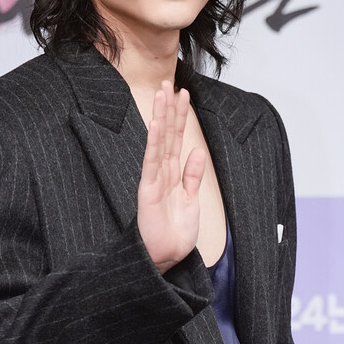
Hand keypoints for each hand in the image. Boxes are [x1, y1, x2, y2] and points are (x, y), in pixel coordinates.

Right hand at [138, 83, 204, 271]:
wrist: (166, 260)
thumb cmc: (175, 235)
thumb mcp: (191, 201)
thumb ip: (192, 177)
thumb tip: (196, 152)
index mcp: (172, 176)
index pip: (177, 141)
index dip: (180, 118)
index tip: (184, 95)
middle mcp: (161, 174)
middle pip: (167, 136)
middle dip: (169, 110)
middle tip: (170, 84)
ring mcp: (153, 180)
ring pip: (159, 142)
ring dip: (161, 118)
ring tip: (163, 94)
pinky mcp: (147, 191)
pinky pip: (152, 162)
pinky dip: (155, 143)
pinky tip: (157, 125)